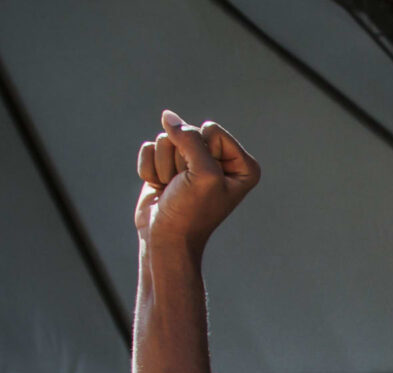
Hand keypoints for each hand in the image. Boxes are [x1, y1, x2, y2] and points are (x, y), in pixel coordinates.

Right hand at [135, 112, 259, 253]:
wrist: (165, 237)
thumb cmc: (191, 211)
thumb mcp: (202, 174)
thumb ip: (190, 138)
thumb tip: (167, 116)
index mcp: (242, 164)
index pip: (211, 130)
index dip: (201, 153)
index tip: (204, 181)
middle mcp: (219, 160)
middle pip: (188, 132)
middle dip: (180, 160)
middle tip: (185, 186)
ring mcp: (191, 161)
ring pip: (166, 138)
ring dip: (165, 166)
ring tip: (173, 188)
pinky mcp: (167, 164)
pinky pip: (150, 147)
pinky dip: (150, 169)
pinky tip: (160, 187)